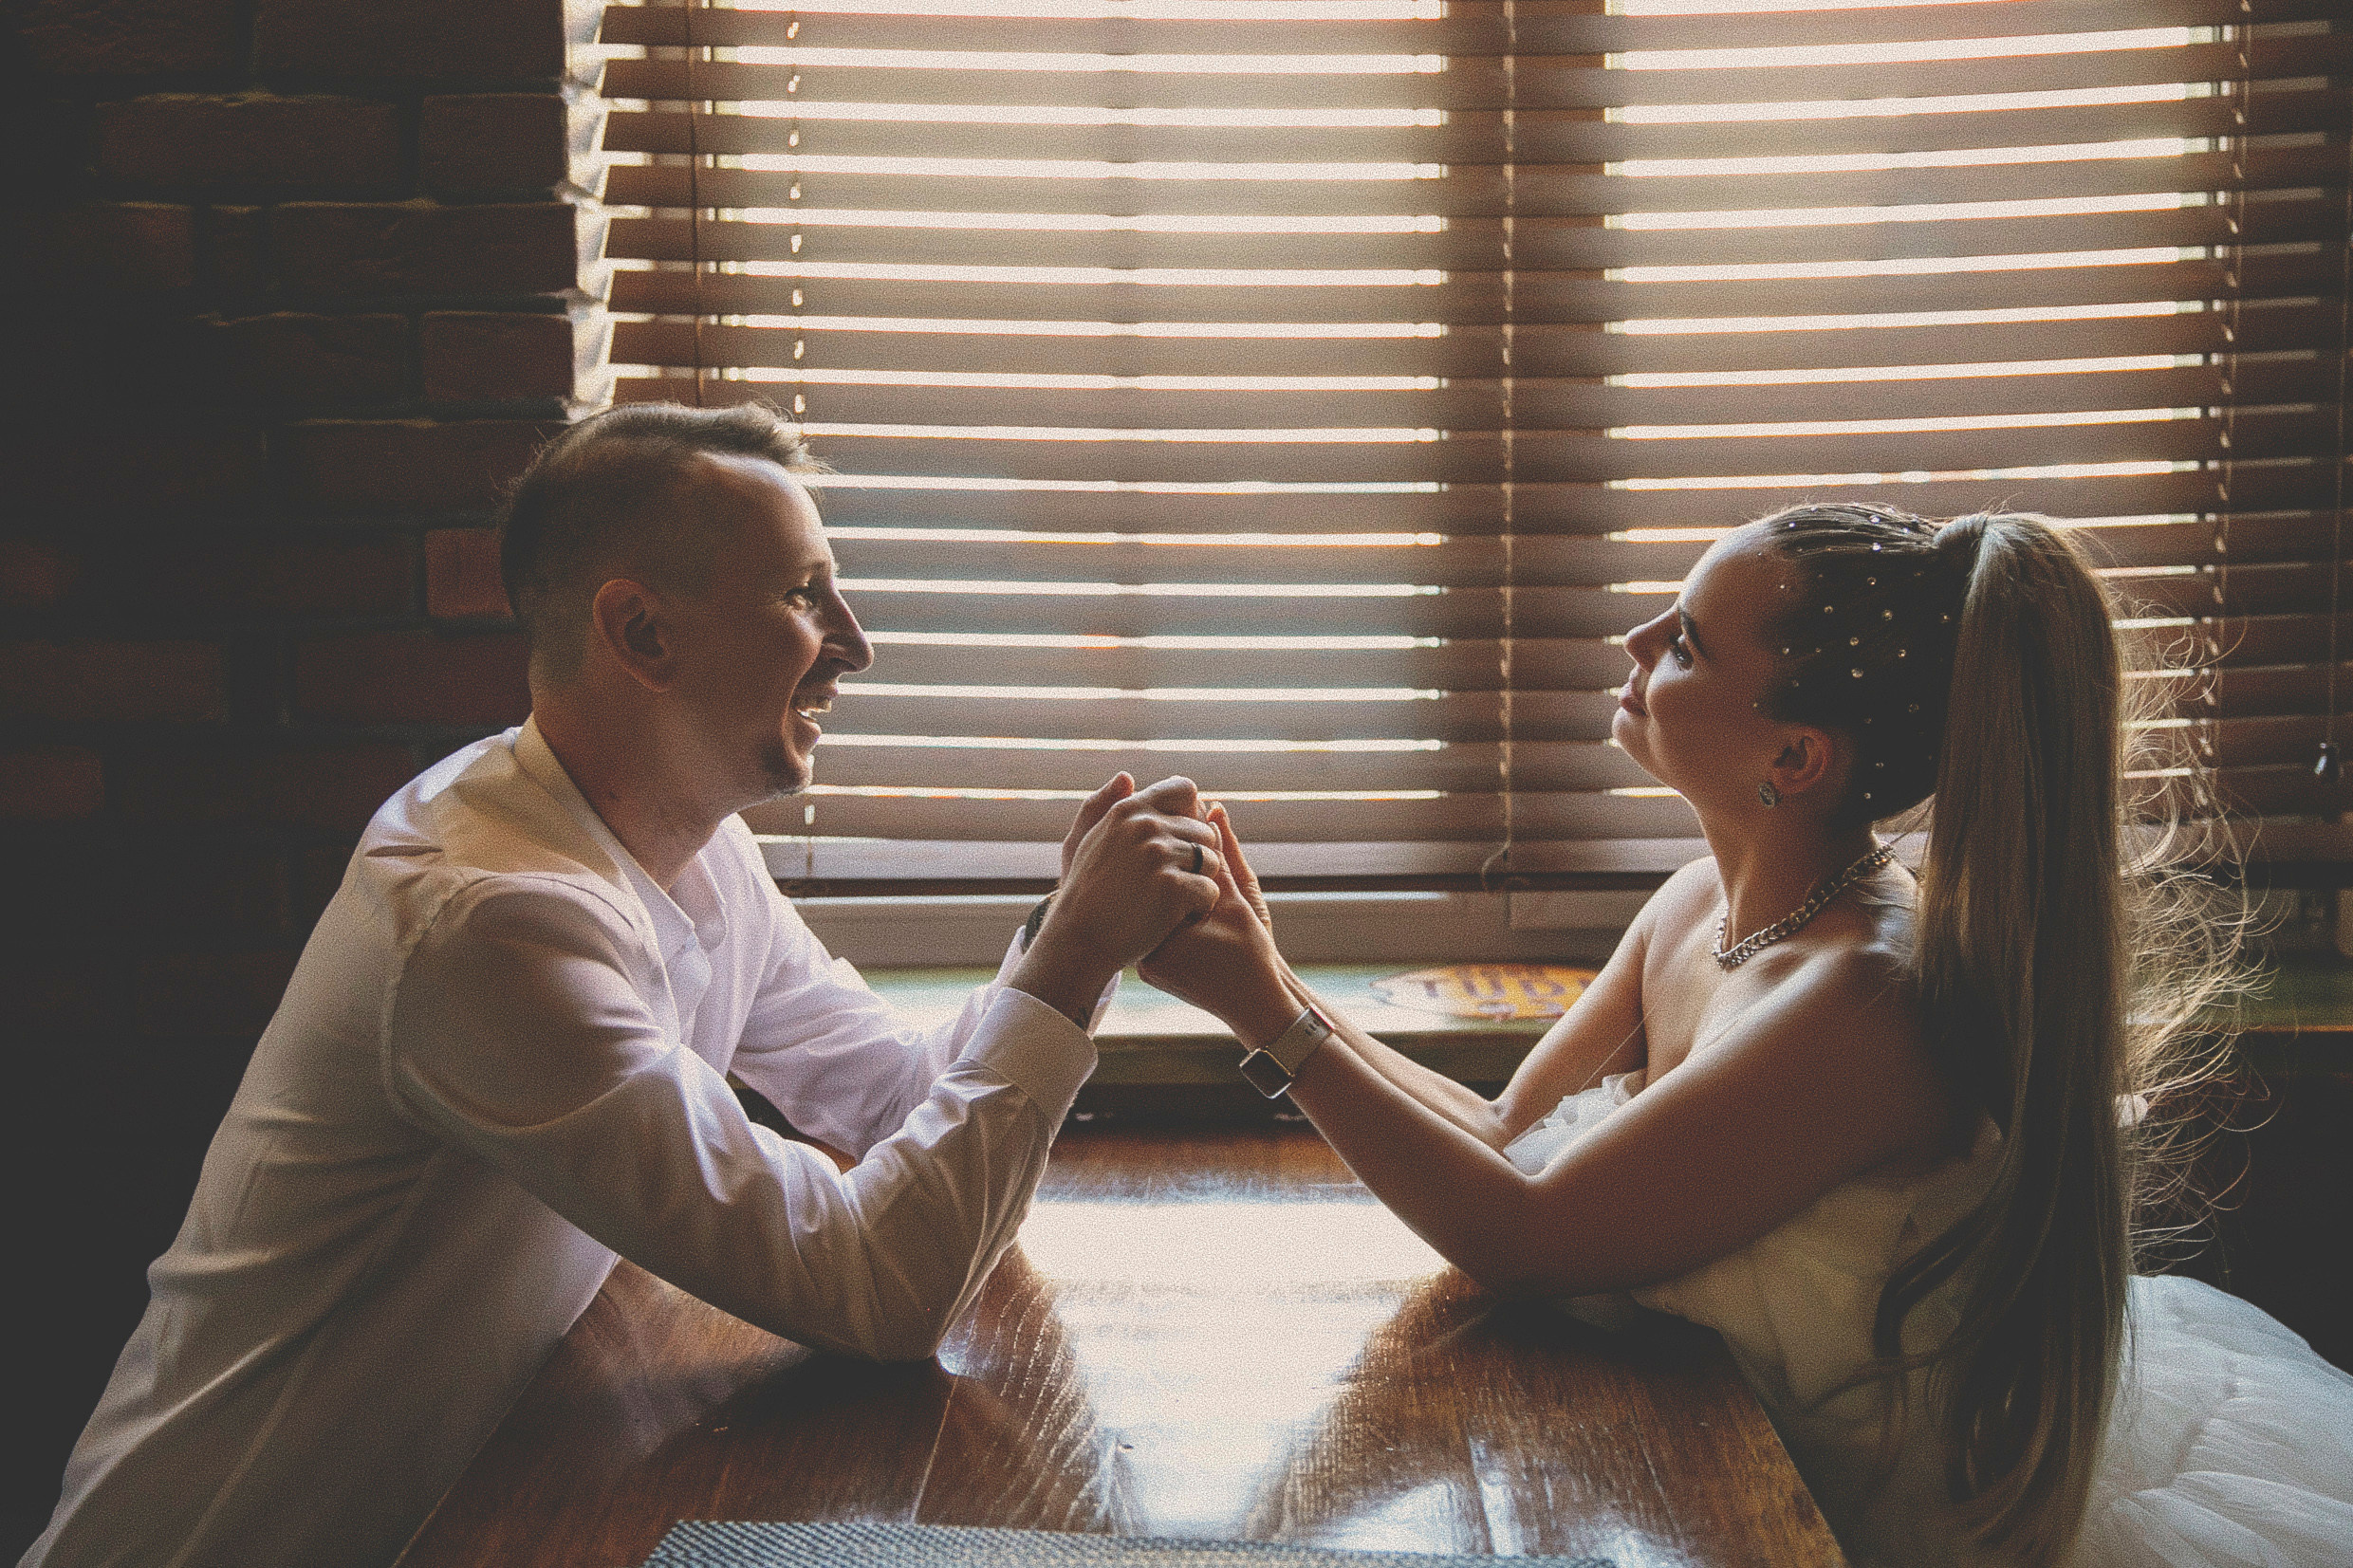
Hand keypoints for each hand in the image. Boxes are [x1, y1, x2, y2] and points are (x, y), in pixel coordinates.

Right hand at [1012, 776, 1221, 1025]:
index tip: (1181, 843)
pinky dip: (1199, 909)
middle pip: (1205, 831)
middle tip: (1173, 884)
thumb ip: (1105, 804)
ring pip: (1213, 862)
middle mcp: (1146, 826)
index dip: (1191, 816)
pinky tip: (1176, 917)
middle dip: (1198, 858)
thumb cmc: (1086, 892)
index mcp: (1130, 810)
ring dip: (1200, 884)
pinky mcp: (1173, 888)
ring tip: (1173, 901)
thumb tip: (1126, 777)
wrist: (1079, 940)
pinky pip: (1210, 892)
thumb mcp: (1087, 840)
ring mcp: (1160, 856)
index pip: (1185, 789)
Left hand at [1139, 806, 1293, 1037]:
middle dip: (1159, 865)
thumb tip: (1214, 811)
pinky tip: (1177, 892)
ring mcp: (1146, 962)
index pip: (1153, 878)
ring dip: (1159, 885)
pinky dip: (1162, 908)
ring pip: (1147, 910)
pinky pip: (1152, 928)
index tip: (1180, 824)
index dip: (1166, 848)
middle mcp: (1148, 950)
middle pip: (1144, 894)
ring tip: (1174, 868)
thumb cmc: (1254, 952)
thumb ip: (1225, 855)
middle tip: (1170, 835)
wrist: (1254, 1002)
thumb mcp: (1241, 898)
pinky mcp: (1151, 968)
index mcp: (1166, 935)